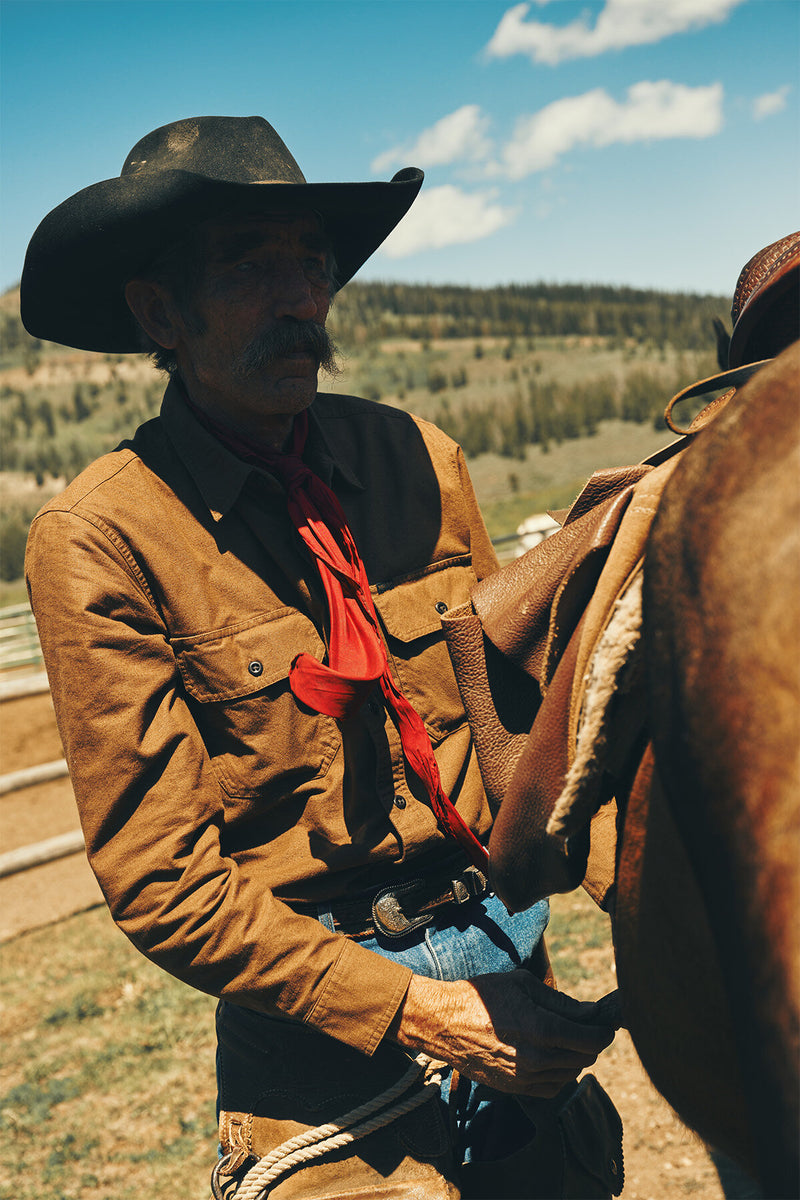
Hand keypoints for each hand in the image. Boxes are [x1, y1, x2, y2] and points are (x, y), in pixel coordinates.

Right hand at [388, 970, 618, 1096]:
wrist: (443, 1023)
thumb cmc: (482, 996)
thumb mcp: (523, 985)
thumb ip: (560, 1002)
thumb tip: (591, 1012)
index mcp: (541, 1029)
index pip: (592, 1040)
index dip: (604, 1031)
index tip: (605, 1023)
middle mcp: (537, 1059)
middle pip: (585, 1058)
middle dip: (591, 1042)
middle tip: (586, 1026)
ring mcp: (525, 1078)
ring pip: (571, 1074)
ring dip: (575, 1057)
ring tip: (565, 1038)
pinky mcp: (515, 1089)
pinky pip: (552, 1087)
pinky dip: (559, 1073)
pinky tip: (550, 1055)